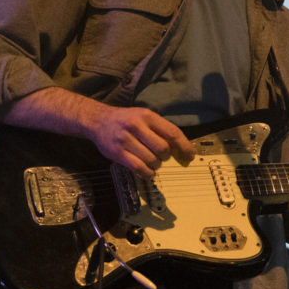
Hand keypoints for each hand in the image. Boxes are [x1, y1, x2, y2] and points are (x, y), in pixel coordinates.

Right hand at [0, 88, 193, 177]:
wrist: (97, 120)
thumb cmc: (126, 120)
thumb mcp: (144, 117)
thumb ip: (161, 130)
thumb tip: (182, 149)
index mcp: (147, 116)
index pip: (172, 132)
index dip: (184, 147)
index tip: (190, 156)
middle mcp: (137, 126)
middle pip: (163, 149)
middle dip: (166, 157)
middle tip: (161, 158)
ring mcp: (126, 140)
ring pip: (151, 160)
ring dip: (156, 166)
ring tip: (151, 163)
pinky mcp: (117, 153)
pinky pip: (139, 168)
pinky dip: (147, 173)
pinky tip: (147, 171)